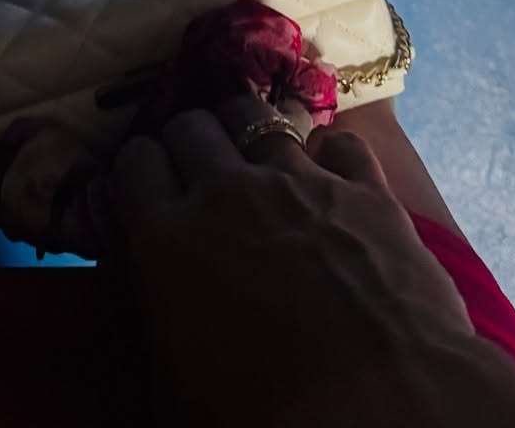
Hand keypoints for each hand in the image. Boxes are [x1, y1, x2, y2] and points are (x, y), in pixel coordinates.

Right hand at [112, 105, 514, 427]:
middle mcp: (229, 191)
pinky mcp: (365, 187)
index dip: (137, 172)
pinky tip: (330, 178)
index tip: (147, 191)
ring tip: (255, 157)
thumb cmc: (264, 414)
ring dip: (249, 132)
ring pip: (257, 116)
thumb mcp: (177, 386)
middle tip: (198, 173)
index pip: (133, 163)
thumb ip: (158, 318)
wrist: (381, 406)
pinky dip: (329, 156)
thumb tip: (156, 292)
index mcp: (170, 239)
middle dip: (188, 142)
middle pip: (191, 125)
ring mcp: (300, 180)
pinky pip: (338, 143)